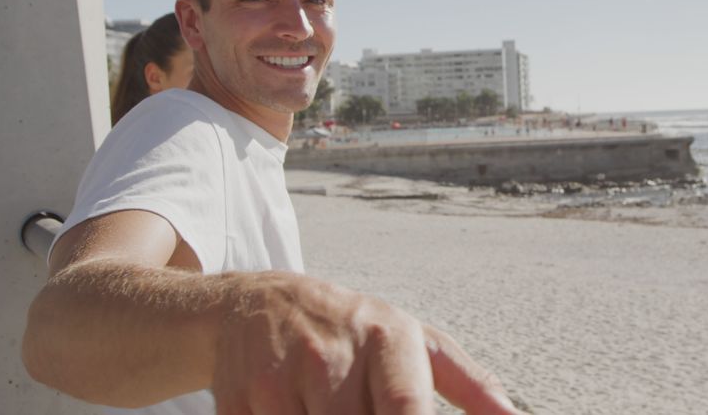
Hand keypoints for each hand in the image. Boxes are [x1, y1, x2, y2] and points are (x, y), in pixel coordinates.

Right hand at [211, 271, 523, 413]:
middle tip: (363, 414)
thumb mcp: (415, 340)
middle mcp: (332, 354)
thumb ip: (469, 383)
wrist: (255, 304)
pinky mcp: (238, 403)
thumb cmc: (353, 330)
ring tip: (334, 410)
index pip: (405, 407)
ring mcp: (279, 379)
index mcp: (385, 336)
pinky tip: (299, 413)